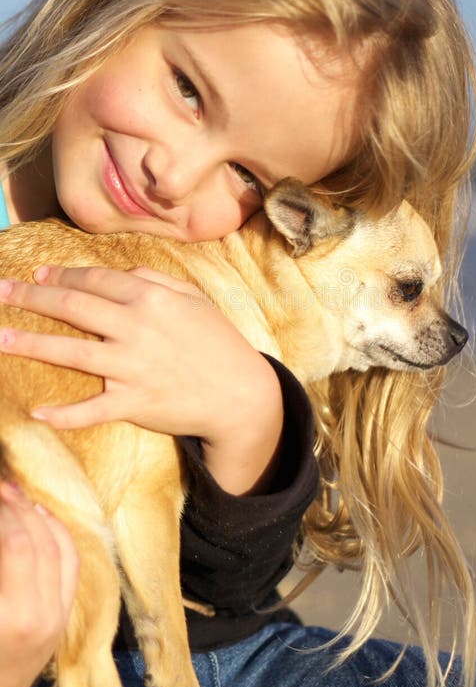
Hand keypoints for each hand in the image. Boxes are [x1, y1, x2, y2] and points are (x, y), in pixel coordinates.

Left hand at [0, 266, 283, 493]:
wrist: (241, 393)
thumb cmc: (218, 342)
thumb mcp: (194, 298)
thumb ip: (156, 279)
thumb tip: (119, 272)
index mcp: (151, 297)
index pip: (94, 280)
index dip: (60, 276)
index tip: (36, 275)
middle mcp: (137, 327)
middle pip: (72, 308)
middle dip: (30, 298)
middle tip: (0, 292)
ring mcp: (133, 367)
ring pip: (71, 353)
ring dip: (29, 344)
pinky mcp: (134, 403)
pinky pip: (91, 410)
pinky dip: (63, 414)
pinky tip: (37, 413)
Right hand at [0, 481, 79, 686]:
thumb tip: (4, 517)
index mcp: (12, 617)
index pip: (16, 545)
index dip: (5, 513)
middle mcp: (40, 616)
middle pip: (37, 542)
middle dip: (18, 507)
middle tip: (2, 486)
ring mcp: (58, 617)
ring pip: (60, 548)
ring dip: (39, 515)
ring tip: (17, 495)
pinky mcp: (65, 616)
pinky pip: (71, 563)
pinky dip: (58, 534)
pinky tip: (40, 517)